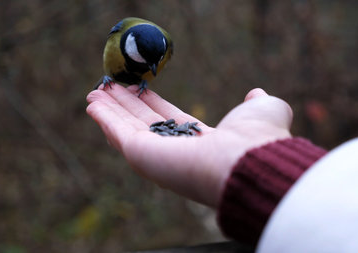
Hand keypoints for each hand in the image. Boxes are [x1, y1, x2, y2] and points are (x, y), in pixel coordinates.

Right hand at [86, 84, 292, 206]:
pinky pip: (119, 134)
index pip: (168, 119)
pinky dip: (105, 118)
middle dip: (125, 105)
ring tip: (95, 92)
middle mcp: (176, 150)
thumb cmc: (258, 136)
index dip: (151, 103)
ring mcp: (158, 156)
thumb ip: (256, 102)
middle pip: (143, 122)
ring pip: (127, 128)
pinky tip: (93, 104)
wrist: (249, 160)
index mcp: (200, 141)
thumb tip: (256, 93)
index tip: (138, 88)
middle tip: (109, 87)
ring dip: (110, 110)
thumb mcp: (263, 109)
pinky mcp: (143, 156)